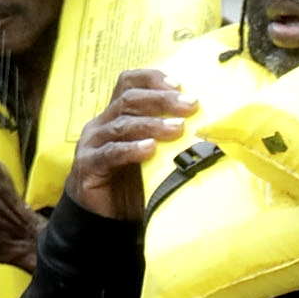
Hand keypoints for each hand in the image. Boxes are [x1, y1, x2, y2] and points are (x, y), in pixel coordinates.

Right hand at [68, 69, 196, 221]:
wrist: (105, 218)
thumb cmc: (134, 183)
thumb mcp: (156, 157)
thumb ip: (171, 140)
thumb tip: (211, 127)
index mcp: (116, 114)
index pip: (128, 82)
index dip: (152, 78)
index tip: (179, 84)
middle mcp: (102, 124)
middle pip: (128, 99)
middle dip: (161, 100)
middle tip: (189, 105)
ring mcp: (92, 144)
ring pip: (122, 124)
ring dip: (152, 124)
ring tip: (177, 128)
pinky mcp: (87, 166)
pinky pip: (110, 153)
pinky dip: (131, 149)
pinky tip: (150, 149)